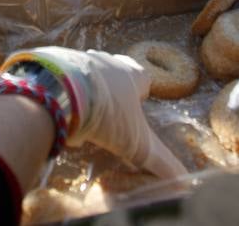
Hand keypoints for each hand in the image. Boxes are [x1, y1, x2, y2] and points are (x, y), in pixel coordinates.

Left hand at [16, 47, 186, 179]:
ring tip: (82, 113)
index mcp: (131, 75)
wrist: (62, 92)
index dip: (141, 91)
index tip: (137, 104)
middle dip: (113, 88)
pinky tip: (60, 110)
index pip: (142, 77)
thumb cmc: (108, 115)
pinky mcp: (54, 62)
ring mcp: (79, 58)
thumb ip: (161, 162)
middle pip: (114, 71)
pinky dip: (63, 90)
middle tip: (109, 111)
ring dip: (86, 89)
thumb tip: (184, 180)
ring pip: (87, 72)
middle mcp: (107, 61)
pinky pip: (62, 76)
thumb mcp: (138, 144)